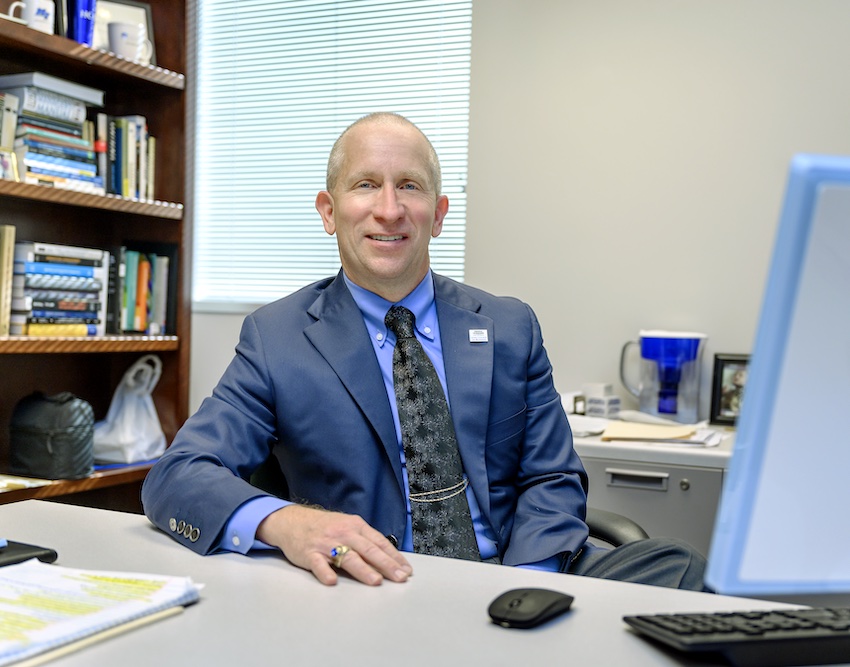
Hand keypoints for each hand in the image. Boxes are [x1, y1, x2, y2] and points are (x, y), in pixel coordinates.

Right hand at [256, 504, 412, 585]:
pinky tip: (332, 581)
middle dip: (386, 565)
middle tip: (399, 578)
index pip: (379, 542)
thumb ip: (365, 540)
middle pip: (368, 549)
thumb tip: (388, 558)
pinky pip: (318, 564)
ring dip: (363, 569)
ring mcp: (326, 544)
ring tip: (375, 581)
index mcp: (355, 526)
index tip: (406, 570)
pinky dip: (325, 572)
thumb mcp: (347, 526)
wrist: (292, 521)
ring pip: (347, 557)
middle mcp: (343, 533)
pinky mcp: (309, 554)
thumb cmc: (325, 527)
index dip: (394, 556)